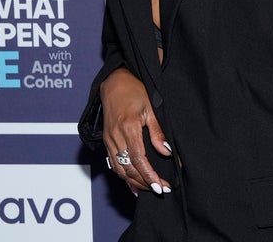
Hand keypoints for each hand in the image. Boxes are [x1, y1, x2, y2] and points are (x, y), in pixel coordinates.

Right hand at [100, 67, 171, 195]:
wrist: (114, 82)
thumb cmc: (135, 91)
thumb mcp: (151, 108)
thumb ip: (157, 131)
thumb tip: (167, 152)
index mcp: (128, 127)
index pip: (138, 159)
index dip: (149, 175)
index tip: (160, 185)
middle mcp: (115, 136)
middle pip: (128, 168)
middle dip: (143, 182)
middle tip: (159, 190)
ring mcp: (108, 139)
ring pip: (119, 169)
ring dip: (133, 182)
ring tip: (149, 189)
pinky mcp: (106, 140)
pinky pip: (113, 164)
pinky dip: (123, 176)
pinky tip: (132, 183)